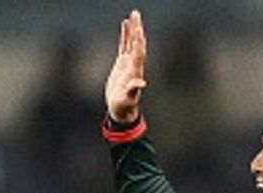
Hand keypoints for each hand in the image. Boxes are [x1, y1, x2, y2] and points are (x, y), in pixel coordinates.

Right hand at [105, 9, 147, 123]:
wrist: (121, 110)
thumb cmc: (124, 106)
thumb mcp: (127, 100)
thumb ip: (133, 90)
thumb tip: (141, 83)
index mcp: (135, 70)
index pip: (138, 51)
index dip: (137, 39)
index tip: (137, 27)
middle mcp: (134, 64)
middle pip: (137, 42)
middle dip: (137, 28)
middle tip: (136, 13)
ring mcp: (128, 62)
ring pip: (131, 41)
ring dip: (132, 28)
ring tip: (132, 15)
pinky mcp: (122, 63)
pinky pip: (124, 45)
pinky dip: (125, 35)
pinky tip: (125, 25)